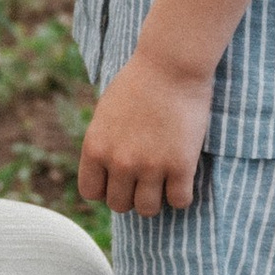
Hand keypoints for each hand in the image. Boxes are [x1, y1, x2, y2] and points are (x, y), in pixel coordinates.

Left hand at [77, 48, 212, 215]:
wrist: (171, 64)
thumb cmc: (139, 82)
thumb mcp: (105, 113)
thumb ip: (104, 144)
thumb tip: (106, 172)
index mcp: (95, 148)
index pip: (92, 193)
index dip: (107, 188)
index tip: (120, 177)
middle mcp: (119, 162)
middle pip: (120, 206)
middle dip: (132, 195)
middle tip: (146, 178)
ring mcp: (150, 166)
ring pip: (148, 210)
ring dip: (156, 199)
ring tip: (164, 181)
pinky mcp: (181, 166)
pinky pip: (179, 201)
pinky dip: (181, 195)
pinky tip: (183, 178)